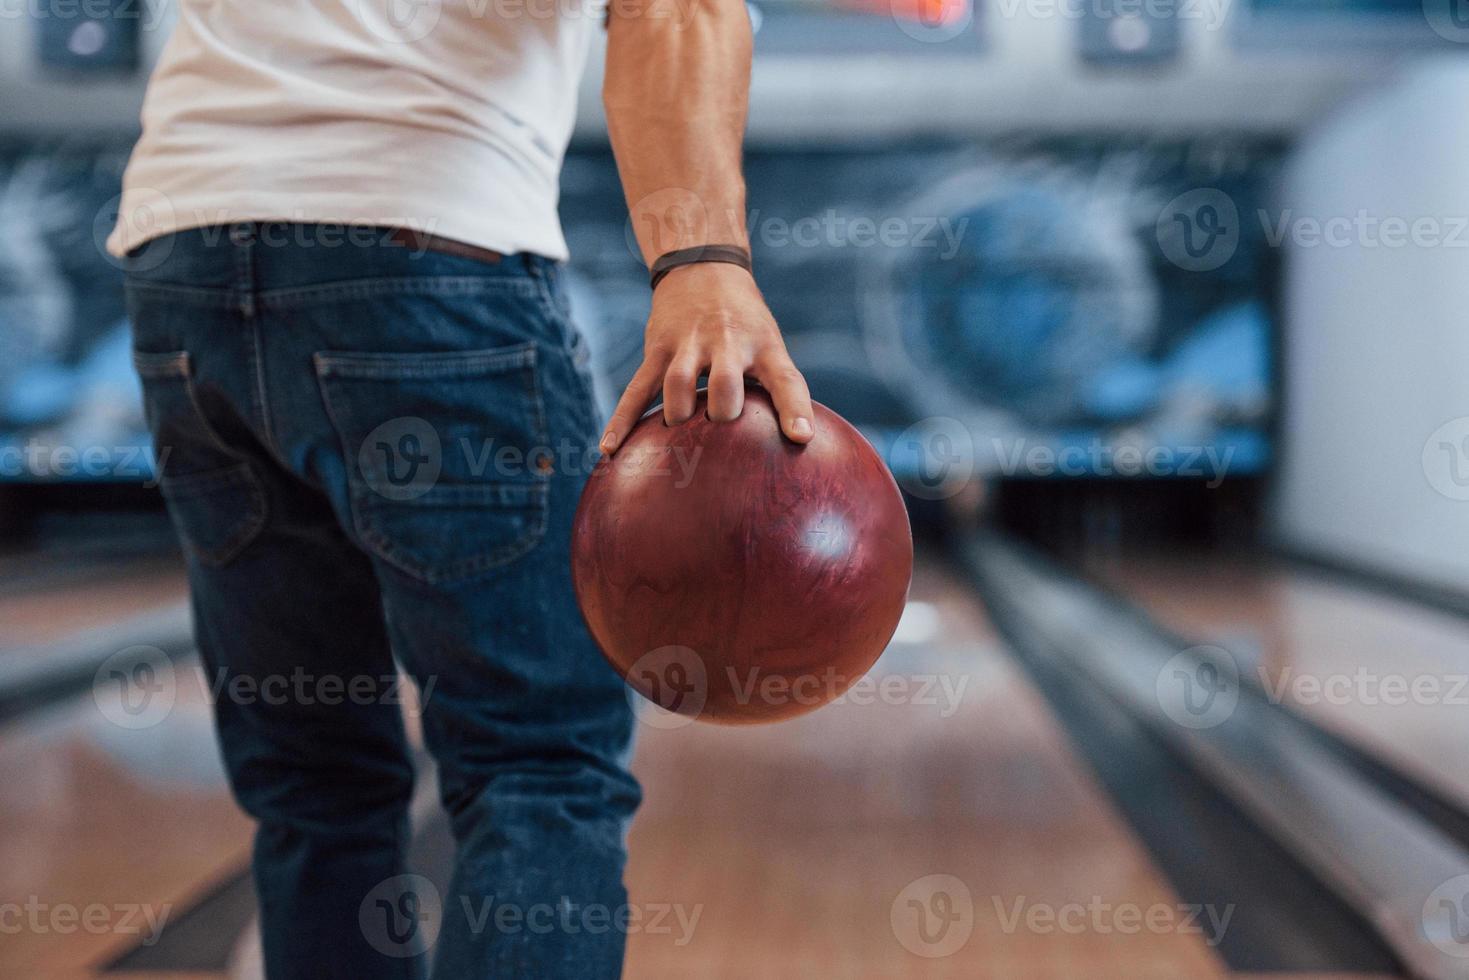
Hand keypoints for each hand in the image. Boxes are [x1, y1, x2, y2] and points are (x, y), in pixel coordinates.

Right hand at [599, 262, 814, 453]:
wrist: (703, 266)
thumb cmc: (746, 324)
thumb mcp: (769, 343)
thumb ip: (776, 387)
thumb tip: (790, 444)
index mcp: (764, 346)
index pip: (786, 379)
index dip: (795, 409)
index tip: (800, 437)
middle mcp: (727, 343)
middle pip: (725, 383)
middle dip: (722, 412)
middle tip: (719, 432)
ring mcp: (689, 345)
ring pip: (677, 384)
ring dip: (678, 415)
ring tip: (675, 439)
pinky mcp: (658, 350)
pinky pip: (638, 389)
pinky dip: (623, 419)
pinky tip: (610, 449)